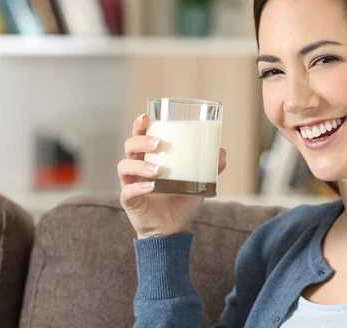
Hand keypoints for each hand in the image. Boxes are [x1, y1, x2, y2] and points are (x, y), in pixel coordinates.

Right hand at [118, 114, 226, 238]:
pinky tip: (151, 187)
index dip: (139, 125)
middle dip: (141, 141)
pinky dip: (138, 187)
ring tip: (159, 170)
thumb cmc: (182, 201)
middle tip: (159, 144)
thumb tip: (222, 152)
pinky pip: (127, 191)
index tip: (146, 117)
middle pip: (129, 146)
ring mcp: (131, 183)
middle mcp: (137, 167)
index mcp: (150, 158)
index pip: (140, 136)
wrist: (173, 229)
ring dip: (140, 165)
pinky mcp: (129, 201)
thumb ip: (211, 168)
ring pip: (124, 166)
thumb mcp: (199, 182)